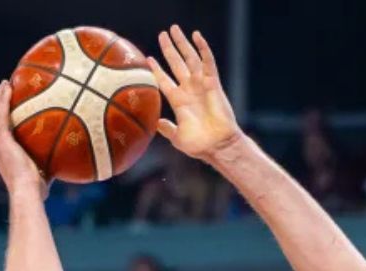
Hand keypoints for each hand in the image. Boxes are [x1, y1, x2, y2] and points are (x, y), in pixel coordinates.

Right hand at [0, 81, 49, 197]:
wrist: (27, 192)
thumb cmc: (37, 190)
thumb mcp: (44, 172)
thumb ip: (50, 163)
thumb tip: (68, 160)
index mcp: (2, 153)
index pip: (0, 131)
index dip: (1, 117)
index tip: (8, 105)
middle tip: (5, 88)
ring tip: (6, 83)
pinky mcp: (1, 139)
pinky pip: (1, 114)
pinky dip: (3, 100)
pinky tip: (8, 87)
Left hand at [149, 27, 242, 161]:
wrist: (217, 145)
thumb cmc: (199, 145)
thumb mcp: (177, 137)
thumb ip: (167, 128)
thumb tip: (157, 123)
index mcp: (179, 101)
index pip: (165, 80)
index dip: (157, 70)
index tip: (148, 59)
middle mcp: (189, 90)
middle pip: (177, 64)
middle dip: (169, 49)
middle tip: (162, 34)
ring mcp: (201, 85)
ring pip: (190, 59)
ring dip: (182, 43)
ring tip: (174, 29)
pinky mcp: (213, 83)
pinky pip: (207, 62)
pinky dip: (203, 48)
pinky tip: (197, 36)